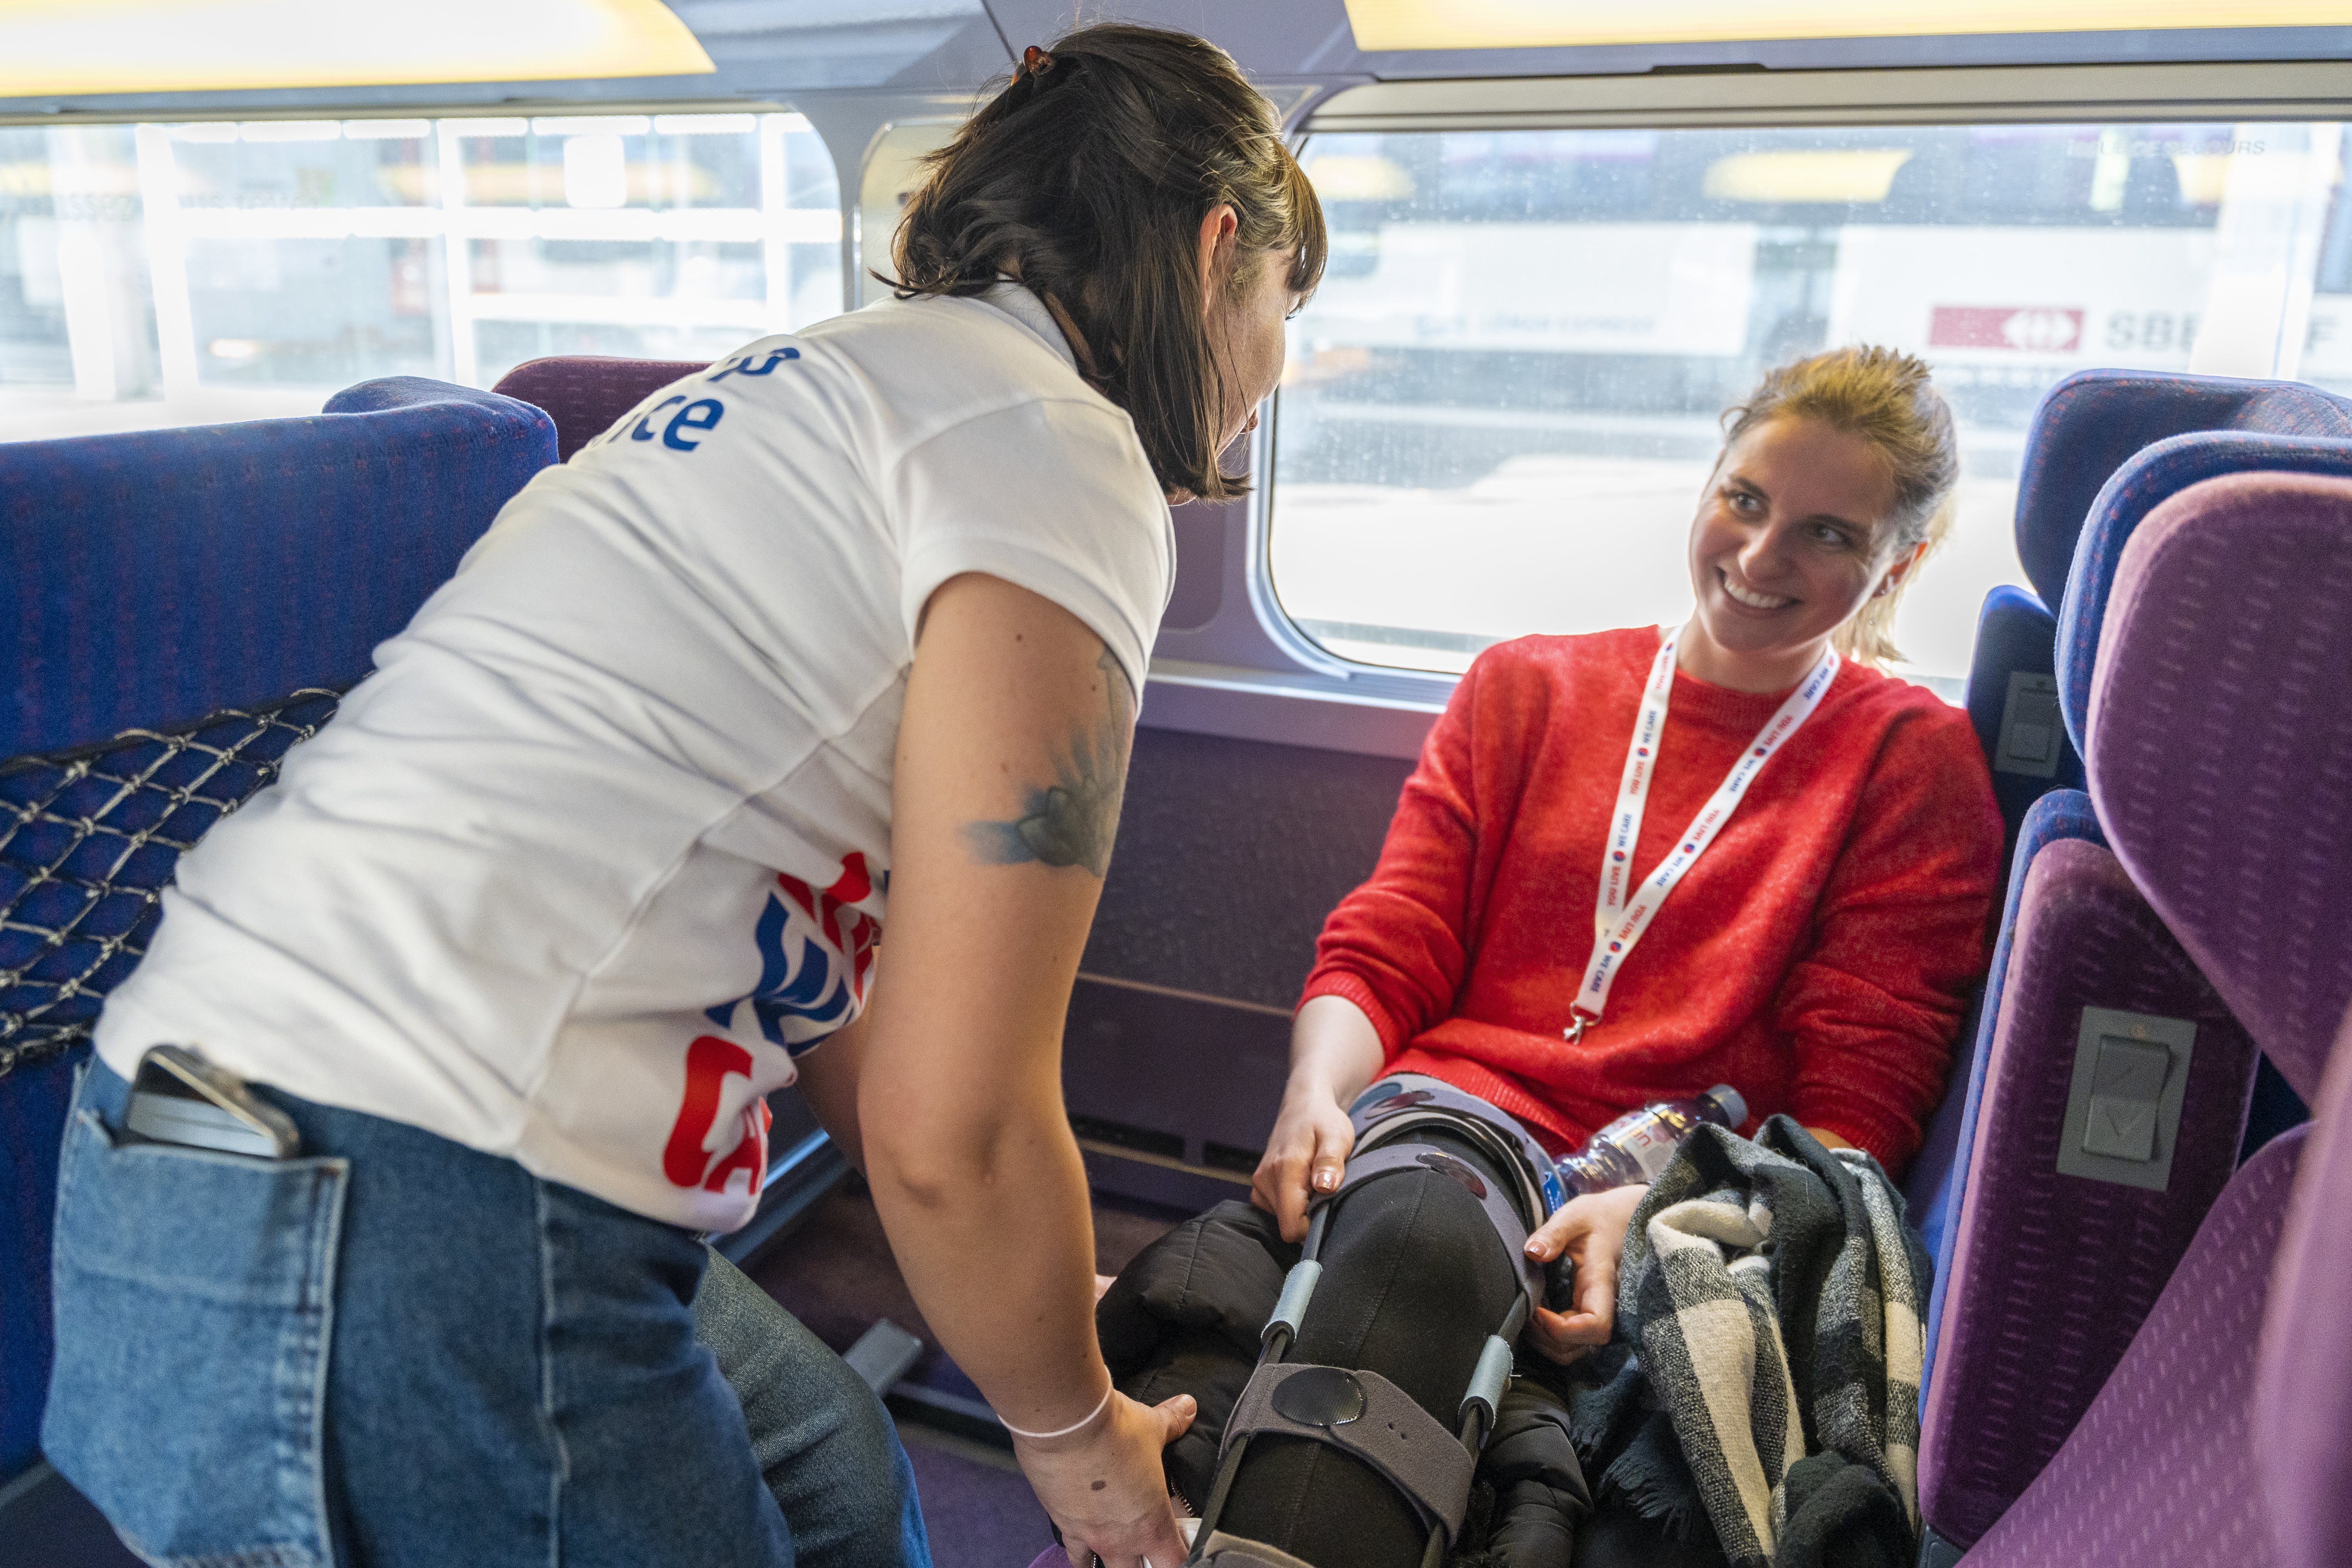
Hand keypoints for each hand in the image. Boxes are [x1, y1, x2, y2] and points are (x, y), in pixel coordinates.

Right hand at [1014, 1388, 1196, 1567]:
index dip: (1184, 1560)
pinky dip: (1079, 1552)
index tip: (1182, 1550)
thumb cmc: (1114, 1429)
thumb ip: (1173, 1422)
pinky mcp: (1064, 1523)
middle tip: (1149, 1550)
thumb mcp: (1152, 1426)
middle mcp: (1121, 1539)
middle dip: (1145, 1564)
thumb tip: (1188, 1407)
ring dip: (1112, 1563)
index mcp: (1152, 1522)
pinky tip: (1082, 1550)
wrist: (1065, 1423)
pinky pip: (1073, 1551)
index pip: (1176, 1562)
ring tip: (1117, 1557)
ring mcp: (1090, 1536)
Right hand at [1250, 1082, 1355, 1242]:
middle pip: (1288, 1224)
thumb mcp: (1336, 1136)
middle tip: (1326, 1191)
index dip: (1313, 1229)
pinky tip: (1304, 1185)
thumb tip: (1325, 1186)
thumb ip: (1330, 1161)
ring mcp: (1259, 1183)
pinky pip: (1277, 1210)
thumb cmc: (1323, 1121)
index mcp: (1284, 1169)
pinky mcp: (1259, 1186)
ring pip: (1283, 1219)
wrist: (1304, 1107)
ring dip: (1302, 1210)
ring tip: (1315, 1184)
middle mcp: (1265, 1178)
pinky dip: (1293, 1204)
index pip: (1291, 1225)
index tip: (1330, 1212)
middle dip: (1310, 1217)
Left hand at [1522, 1183, 1647, 1363]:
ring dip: (1549, 1344)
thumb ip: (1553, 1233)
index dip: (1564, 1330)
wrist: (1619, 1219)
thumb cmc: (1597, 1217)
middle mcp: (1603, 1304)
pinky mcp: (1589, 1313)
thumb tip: (1533, 1252)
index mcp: (1601, 1283)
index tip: (1537, 1311)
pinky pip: (1574, 1342)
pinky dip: (1552, 1339)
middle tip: (1525, 1315)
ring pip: (1578, 1351)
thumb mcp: (1574, 1216)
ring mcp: (1597, 1311)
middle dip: (1549, 1339)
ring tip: (1528, 1318)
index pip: (1595, 1326)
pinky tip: (1537, 1316)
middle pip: (1584, 1346)